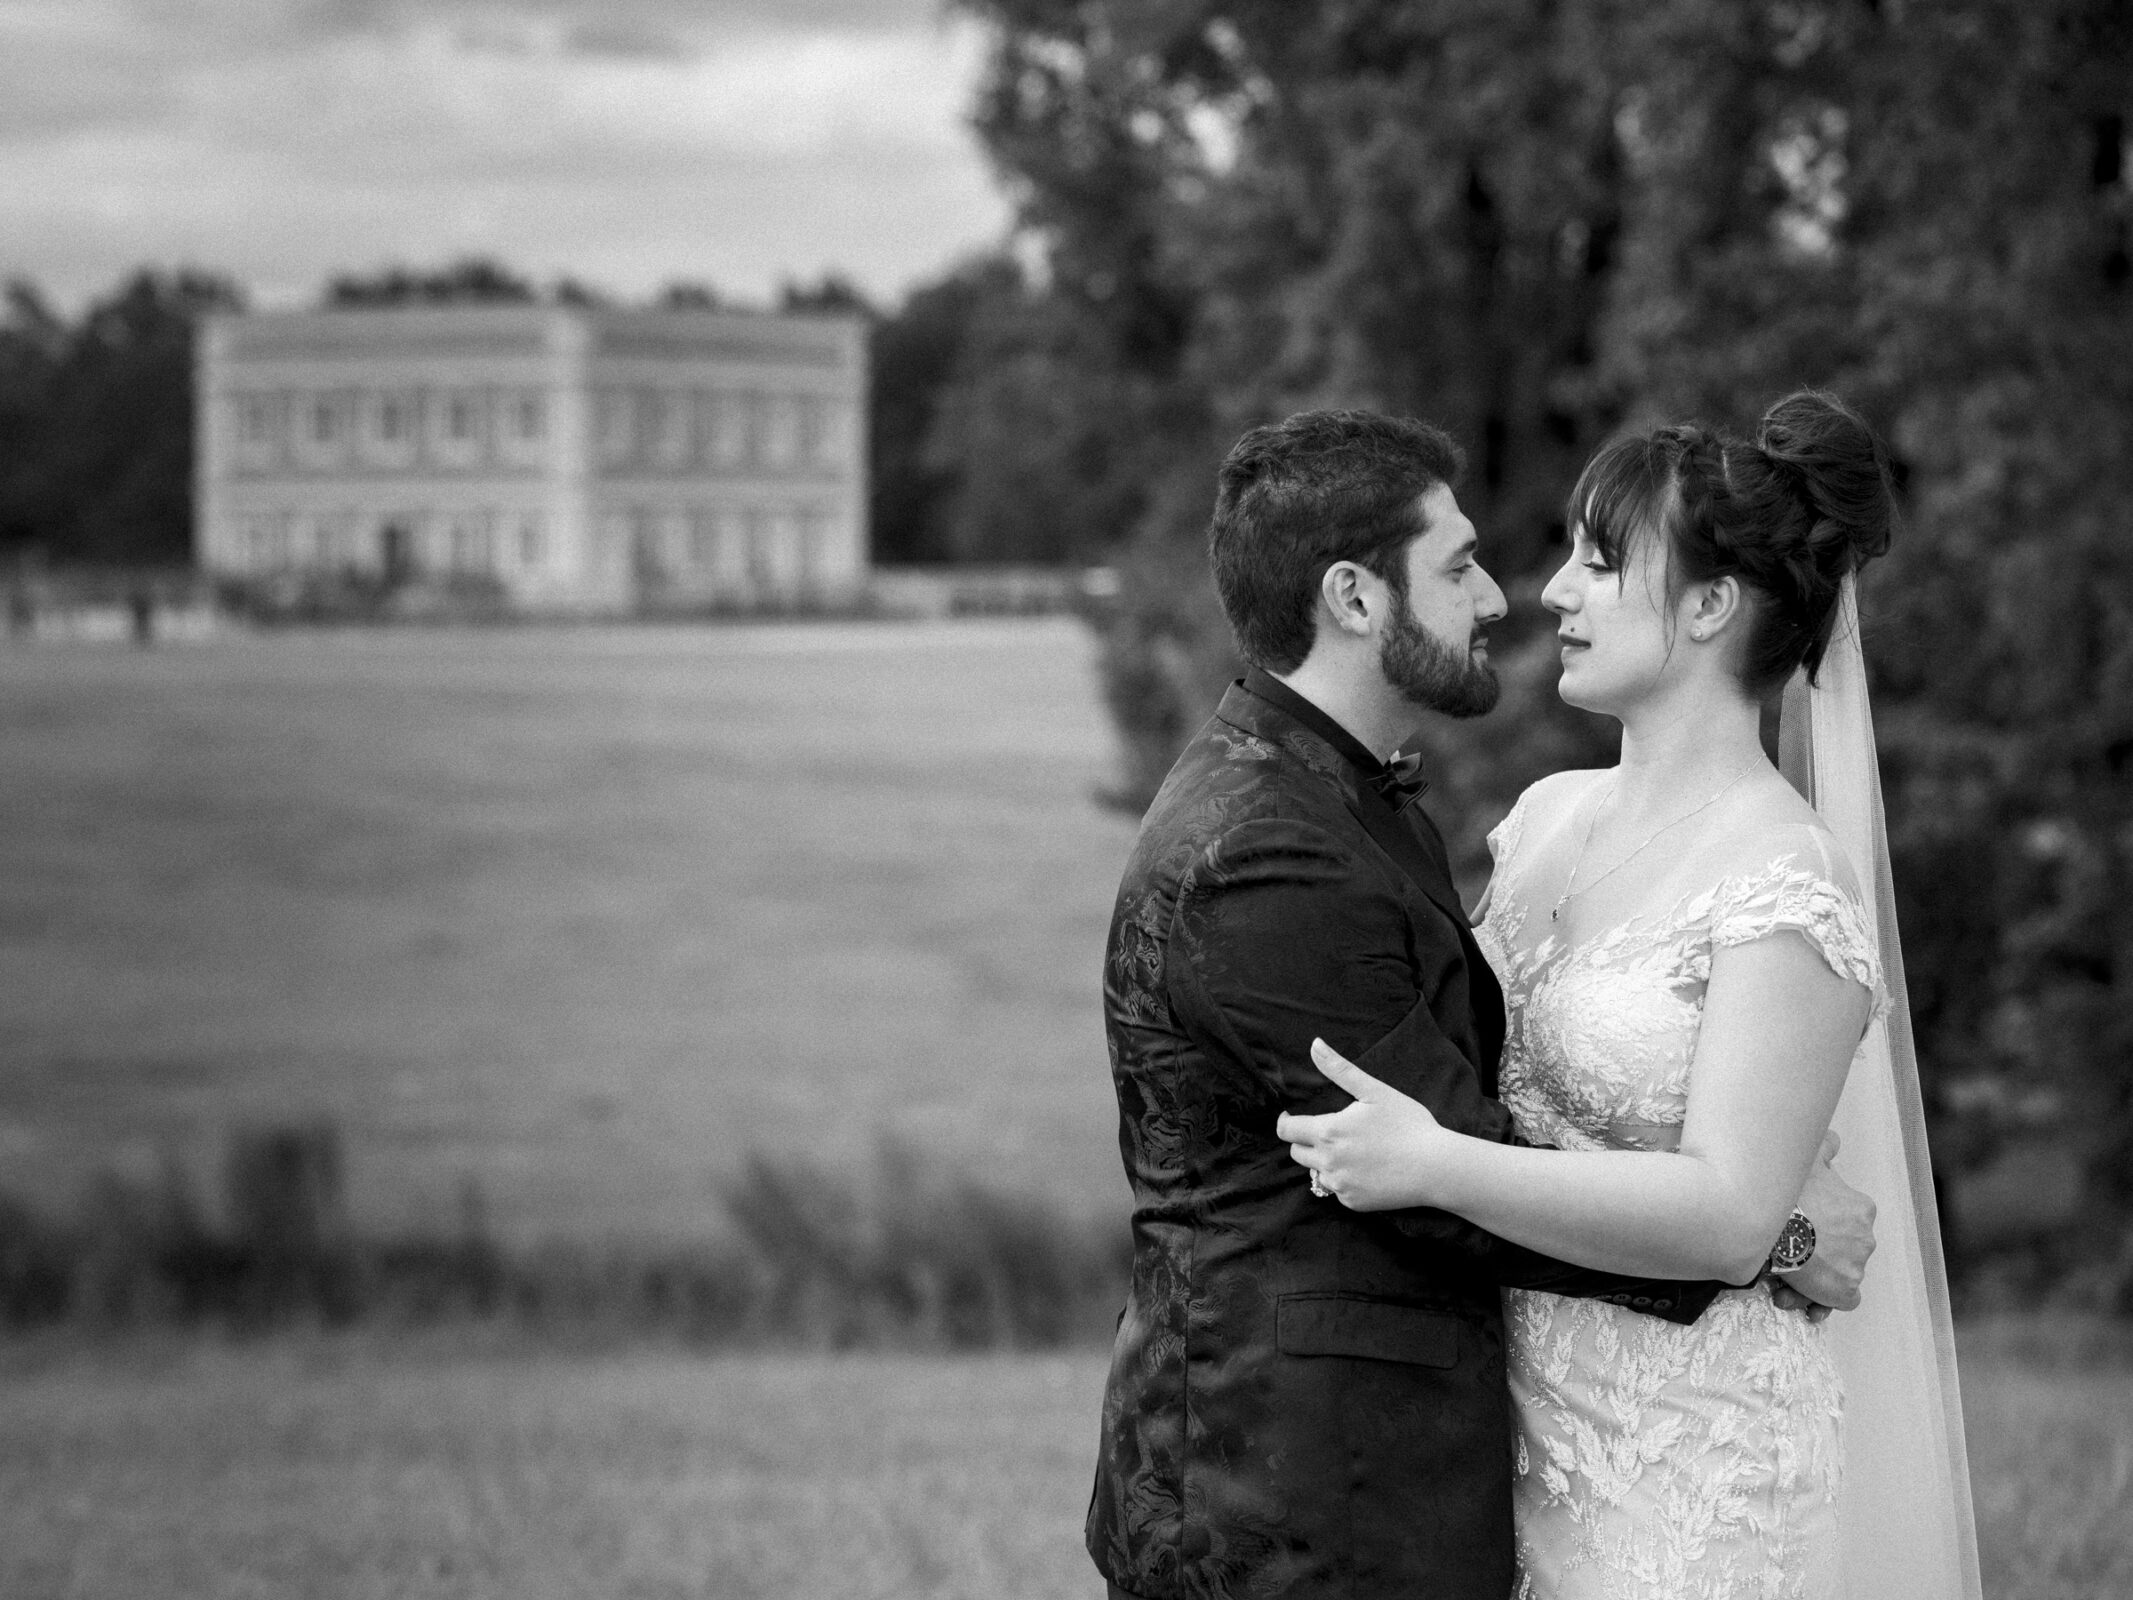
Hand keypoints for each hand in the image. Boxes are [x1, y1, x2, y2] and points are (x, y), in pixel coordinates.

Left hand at [1274, 1038, 1449, 1210]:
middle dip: (1307, 1141)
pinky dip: (1344, 1180)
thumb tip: (1314, 1044)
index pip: (1286, 1130)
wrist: (1436, 1167)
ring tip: (1353, 1151)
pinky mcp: (1353, 1203)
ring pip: (1316, 1172)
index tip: (1291, 1117)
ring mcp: (1339, 1185)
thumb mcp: (1374, 1091)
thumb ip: (1340, 1069)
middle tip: (1332, 1132)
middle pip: (1296, 1153)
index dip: (1286, 1122)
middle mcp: (1327, 1162)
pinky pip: (1337, 1189)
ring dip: (1324, 1162)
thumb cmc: (1408, 1125)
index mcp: (1328, 1132)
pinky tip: (1367, 1170)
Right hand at [1773, 1131, 1876, 1314]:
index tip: (1799, 1231)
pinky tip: (1798, 1295)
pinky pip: (1842, 1300)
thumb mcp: (1806, 1161)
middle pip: (1843, 1251)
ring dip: (1814, 1278)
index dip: (1824, 1229)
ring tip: (1782, 1279)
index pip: (1849, 1223)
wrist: (1772, 1226)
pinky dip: (1824, 1300)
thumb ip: (1823, 1148)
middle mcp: (1865, 1238)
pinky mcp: (1844, 1291)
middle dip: (1818, 1255)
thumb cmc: (1788, 1193)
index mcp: (1861, 1209)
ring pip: (1838, 1274)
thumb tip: (1834, 1141)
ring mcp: (1857, 1266)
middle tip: (1786, 1255)